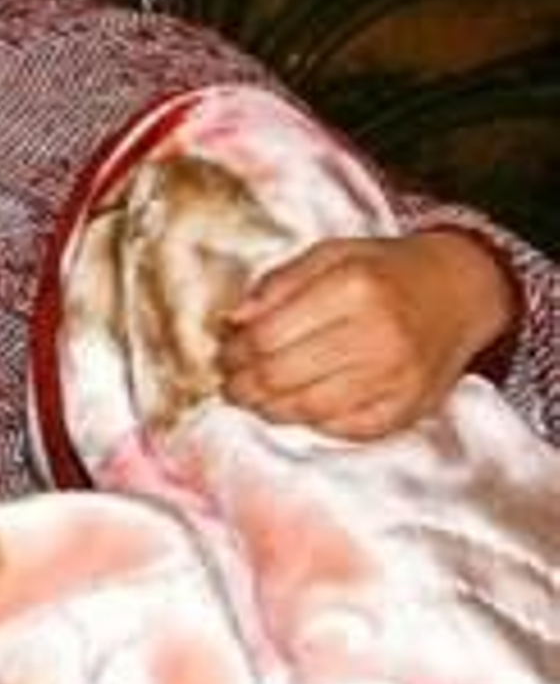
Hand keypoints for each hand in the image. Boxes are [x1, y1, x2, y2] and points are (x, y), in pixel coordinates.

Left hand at [218, 231, 516, 438]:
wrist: (460, 292)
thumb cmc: (385, 270)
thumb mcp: (331, 254)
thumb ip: (278, 283)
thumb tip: (234, 320)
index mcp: (353, 288)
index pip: (268, 335)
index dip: (235, 350)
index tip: (223, 352)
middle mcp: (377, 335)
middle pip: (282, 376)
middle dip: (242, 384)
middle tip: (229, 381)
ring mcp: (395, 378)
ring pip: (306, 410)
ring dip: (267, 408)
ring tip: (251, 398)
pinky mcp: (407, 410)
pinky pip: (342, 429)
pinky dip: (310, 422)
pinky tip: (295, 408)